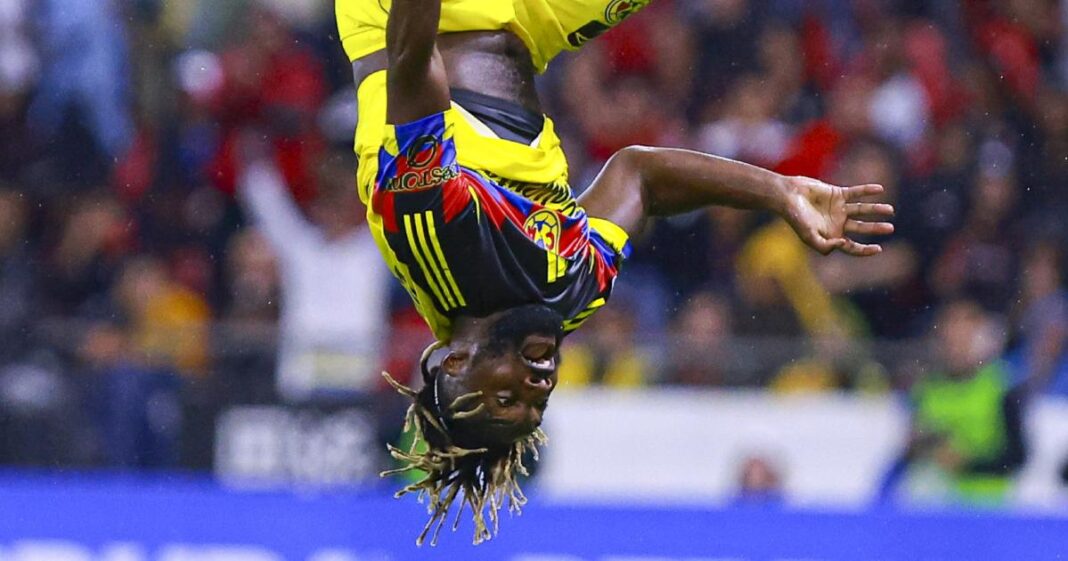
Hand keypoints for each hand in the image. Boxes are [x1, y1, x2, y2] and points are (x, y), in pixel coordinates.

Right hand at [780, 177, 894, 255]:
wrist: (787, 196)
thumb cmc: (795, 218)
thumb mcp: (808, 237)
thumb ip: (824, 246)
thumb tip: (844, 244)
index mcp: (832, 236)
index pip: (852, 247)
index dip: (865, 250)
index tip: (878, 249)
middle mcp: (838, 223)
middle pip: (862, 228)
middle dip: (876, 228)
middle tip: (890, 228)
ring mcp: (839, 208)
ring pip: (862, 210)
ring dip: (876, 209)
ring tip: (890, 210)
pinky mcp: (838, 193)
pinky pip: (856, 192)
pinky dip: (867, 190)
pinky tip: (880, 189)